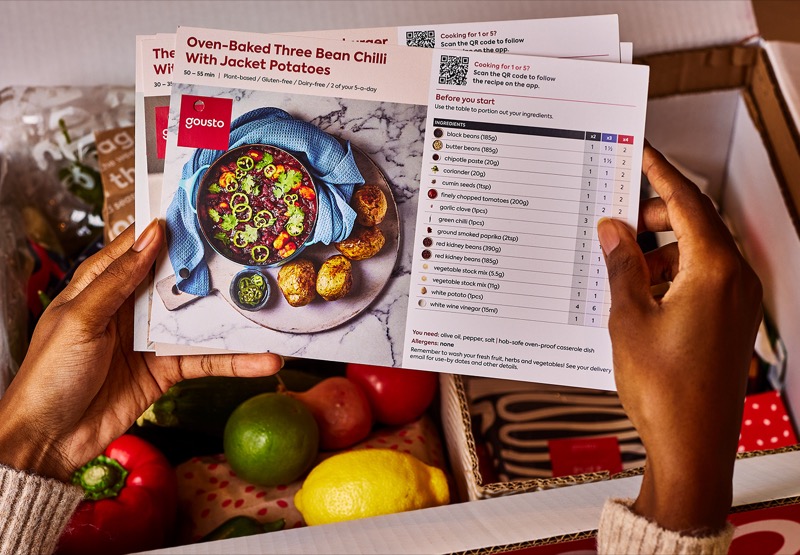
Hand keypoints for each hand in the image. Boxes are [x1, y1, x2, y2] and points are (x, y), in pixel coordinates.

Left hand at [0, 221, 282, 481]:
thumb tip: (152, 235)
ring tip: (271, 309)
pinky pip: (206, 360)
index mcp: (101, 285)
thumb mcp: (81, 320)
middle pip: (177, 280)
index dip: (169, 231)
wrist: (49, 440)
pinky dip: (235, 361)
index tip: (205, 215)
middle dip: (212, 269)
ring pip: (199, 320)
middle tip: (252, 253)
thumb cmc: (49, 374)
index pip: (139, 248)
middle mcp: (130, 307)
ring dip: (233, 318)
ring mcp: (151, 338)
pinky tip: (263, 360)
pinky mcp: (167, 369)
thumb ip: (119, 279)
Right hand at [597, 145, 761, 533]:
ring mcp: (737, 302)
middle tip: (615, 217)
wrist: (693, 444)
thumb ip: (620, 265)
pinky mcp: (731, 320)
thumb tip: (613, 230)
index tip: (642, 154)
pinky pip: (702, 279)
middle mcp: (735, 280)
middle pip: (695, 224)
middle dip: (654, 216)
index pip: (687, 202)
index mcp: (714, 271)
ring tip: (620, 261)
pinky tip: (637, 290)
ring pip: (697, 252)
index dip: (660, 174)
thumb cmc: (665, 388)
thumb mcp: (628, 317)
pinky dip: (671, 274)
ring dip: (659, 249)